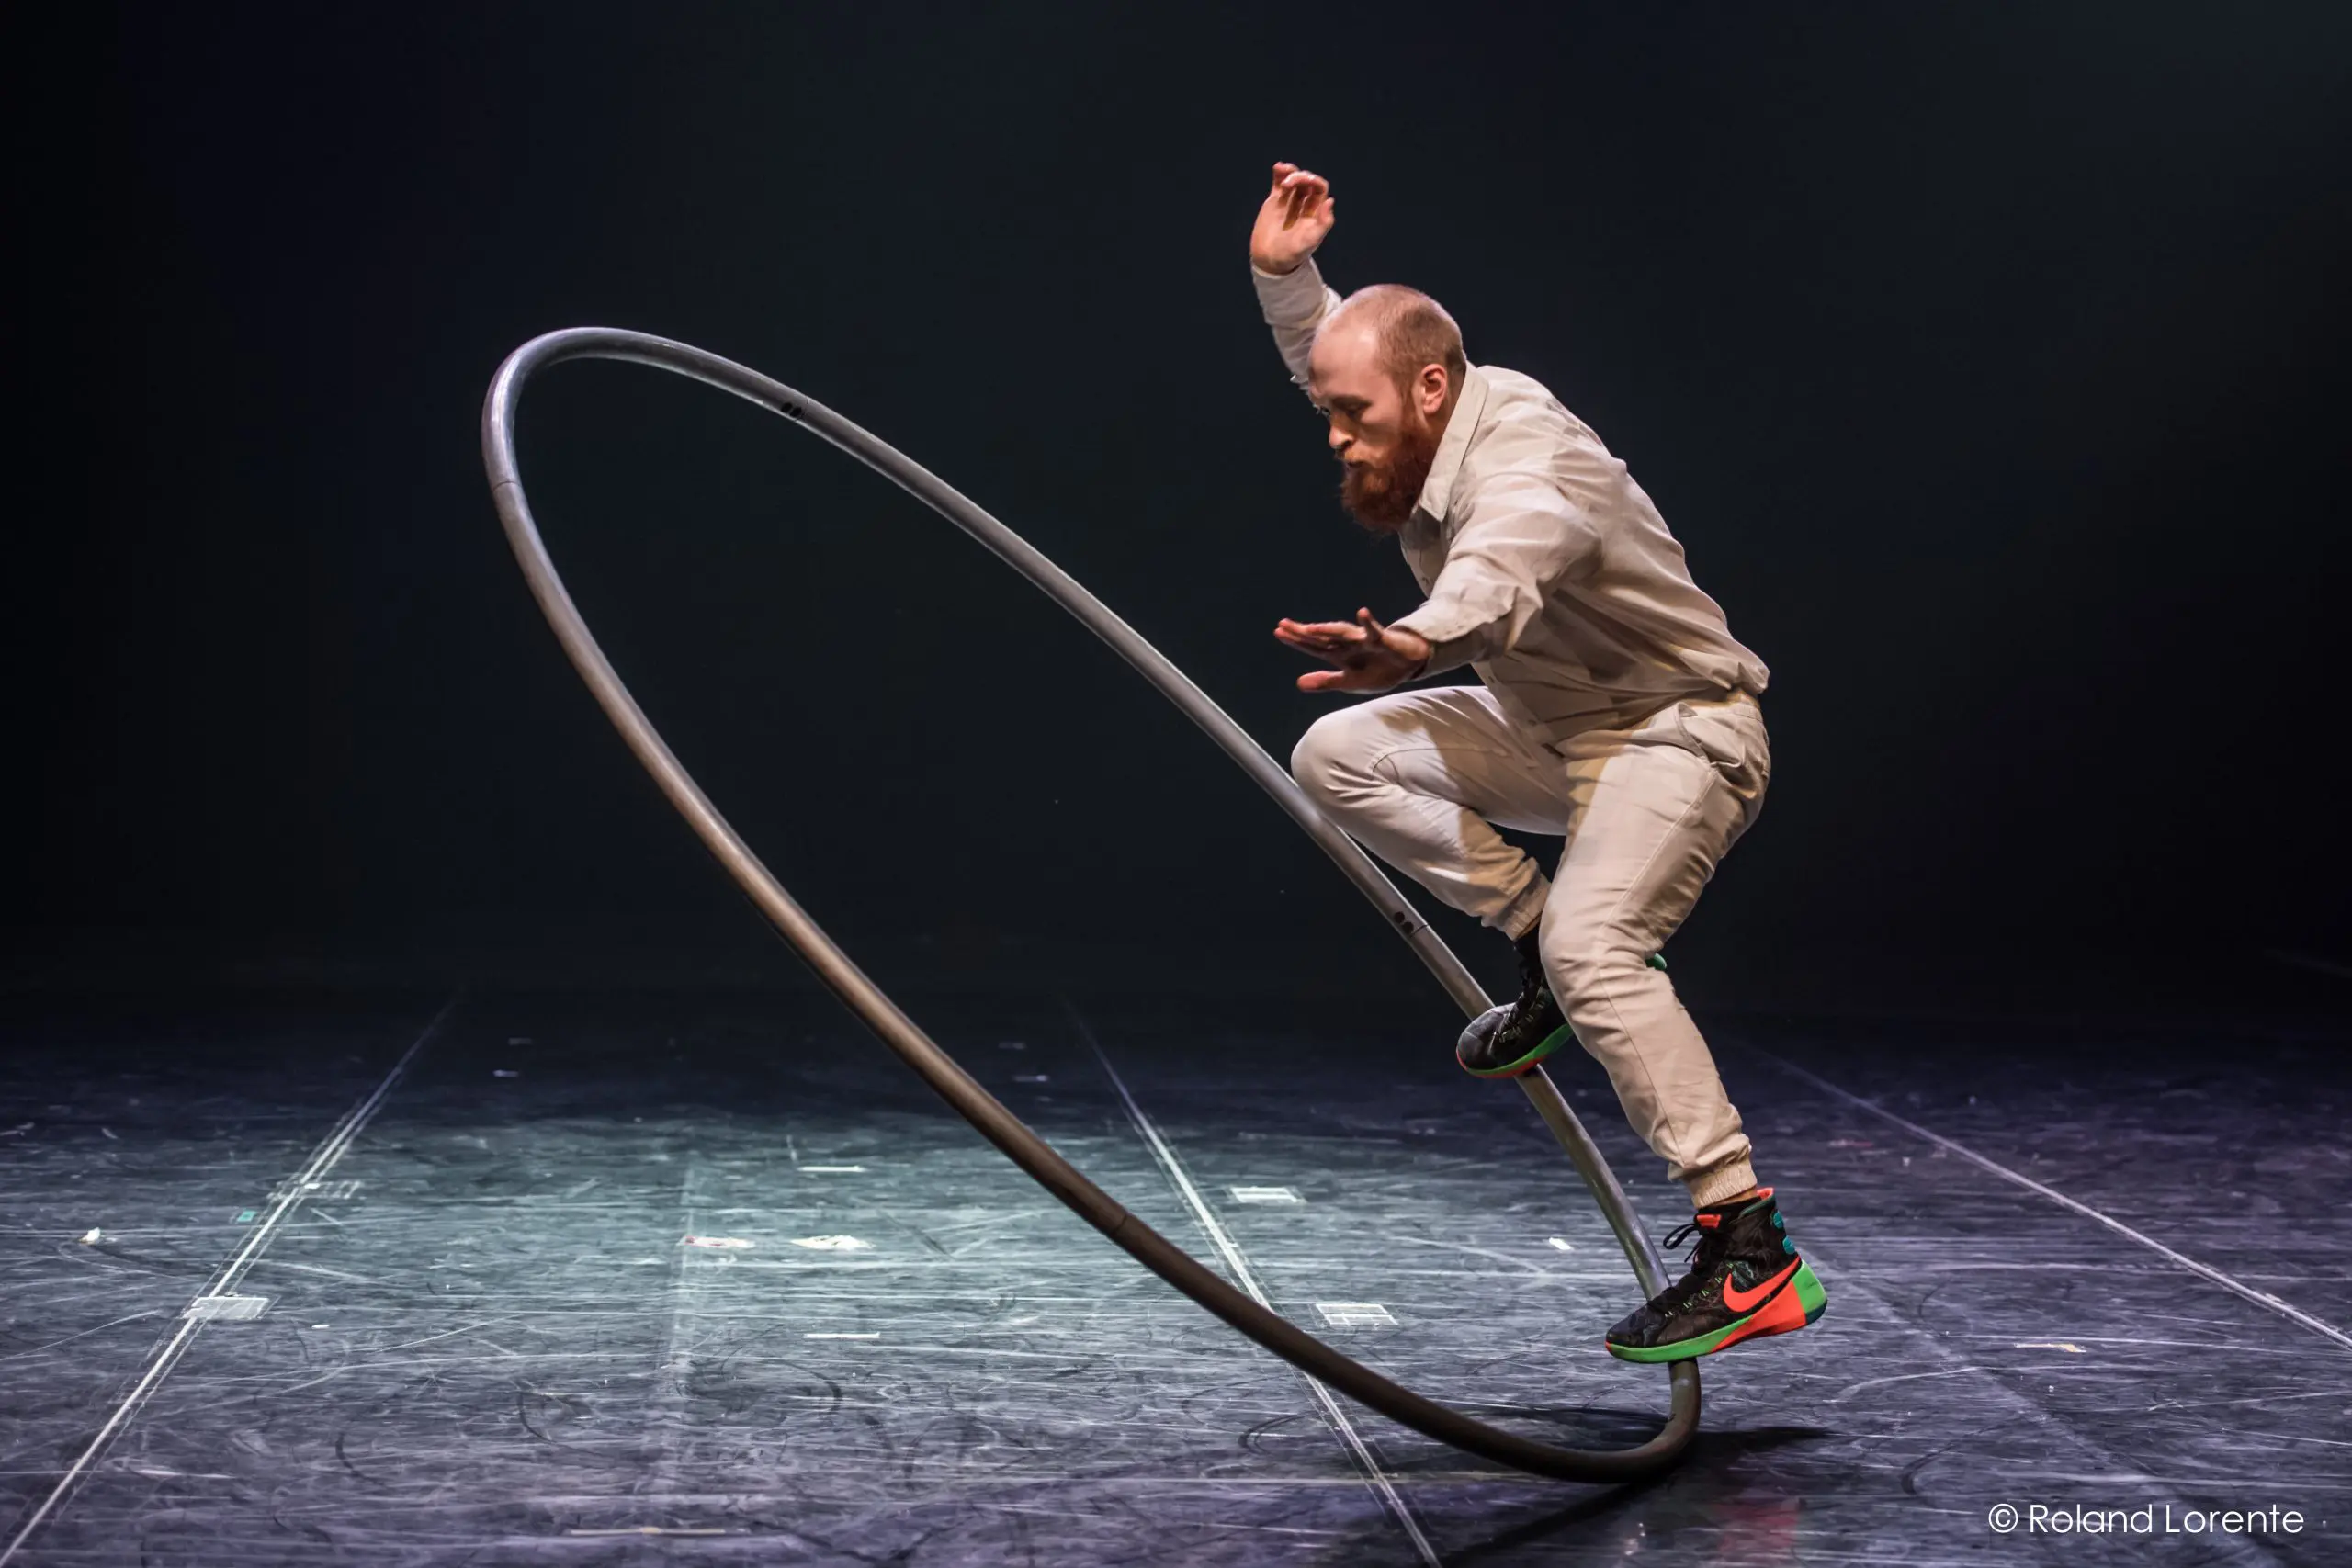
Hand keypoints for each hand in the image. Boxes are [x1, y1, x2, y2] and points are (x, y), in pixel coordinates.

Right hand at [1249, 161, 1334, 275]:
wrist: (1270, 259)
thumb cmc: (1292, 253)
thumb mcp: (1310, 241)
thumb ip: (1323, 223)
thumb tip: (1330, 200)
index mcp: (1316, 212)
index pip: (1319, 189)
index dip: (1314, 181)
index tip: (1306, 181)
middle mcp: (1304, 204)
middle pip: (1306, 182)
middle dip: (1299, 177)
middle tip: (1287, 184)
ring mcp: (1289, 201)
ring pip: (1294, 180)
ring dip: (1291, 172)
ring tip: (1282, 169)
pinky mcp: (1275, 200)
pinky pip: (1279, 183)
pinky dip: (1279, 174)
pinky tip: (1278, 167)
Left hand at [1274, 607, 1431, 692]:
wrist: (1406, 665)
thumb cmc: (1377, 670)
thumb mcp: (1348, 681)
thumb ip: (1325, 681)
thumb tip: (1298, 683)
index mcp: (1339, 654)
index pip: (1313, 647)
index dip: (1296, 641)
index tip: (1278, 631)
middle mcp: (1347, 644)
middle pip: (1322, 637)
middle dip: (1304, 632)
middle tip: (1283, 624)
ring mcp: (1363, 640)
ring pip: (1343, 633)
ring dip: (1328, 630)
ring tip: (1310, 628)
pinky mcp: (1382, 640)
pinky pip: (1374, 631)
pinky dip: (1368, 622)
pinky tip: (1362, 613)